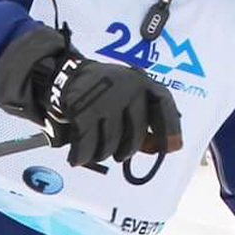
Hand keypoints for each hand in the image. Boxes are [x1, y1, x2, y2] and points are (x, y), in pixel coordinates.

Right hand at [0, 25, 183, 167]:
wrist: (63, 76)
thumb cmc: (103, 94)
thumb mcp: (127, 98)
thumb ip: (144, 120)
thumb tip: (161, 147)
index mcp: (140, 82)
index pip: (163, 104)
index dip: (170, 129)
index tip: (171, 148)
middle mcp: (125, 87)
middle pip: (135, 136)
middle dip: (125, 151)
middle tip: (118, 153)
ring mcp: (104, 99)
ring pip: (110, 145)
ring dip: (101, 153)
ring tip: (95, 146)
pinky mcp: (82, 110)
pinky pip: (87, 146)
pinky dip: (82, 156)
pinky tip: (78, 157)